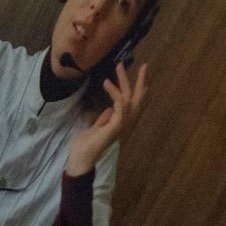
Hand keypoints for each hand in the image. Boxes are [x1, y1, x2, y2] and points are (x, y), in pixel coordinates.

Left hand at [66, 62, 147, 176]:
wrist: (80, 159)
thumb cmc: (85, 145)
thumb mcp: (95, 127)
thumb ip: (104, 119)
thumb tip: (109, 110)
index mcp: (119, 122)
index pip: (133, 103)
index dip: (139, 90)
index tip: (144, 77)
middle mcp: (124, 123)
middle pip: (137, 99)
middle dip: (141, 81)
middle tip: (145, 65)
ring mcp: (121, 125)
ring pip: (129, 99)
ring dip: (124, 81)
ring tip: (119, 66)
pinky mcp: (115, 127)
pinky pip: (118, 106)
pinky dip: (114, 93)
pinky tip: (107, 82)